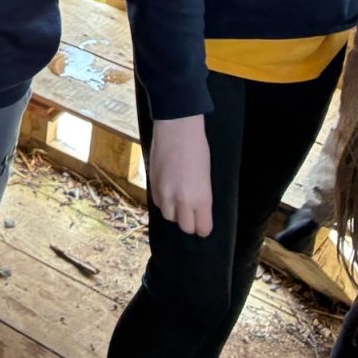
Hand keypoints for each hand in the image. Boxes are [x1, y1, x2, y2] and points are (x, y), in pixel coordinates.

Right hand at [149, 115, 211, 236]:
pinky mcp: (152, 185)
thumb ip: (200, 196)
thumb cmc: (198, 148)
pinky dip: (164, 201)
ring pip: (169, 217)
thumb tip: (195, 209)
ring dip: (174, 212)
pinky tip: (168, 191)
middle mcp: (181, 200)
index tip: (204, 223)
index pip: (202, 228)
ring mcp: (164, 193)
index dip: (203, 227)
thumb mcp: (206, 176)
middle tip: (192, 213)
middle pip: (184, 227)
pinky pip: (157, 204)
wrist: (176, 128)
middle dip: (189, 222)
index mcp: (201, 198)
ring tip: (179, 200)